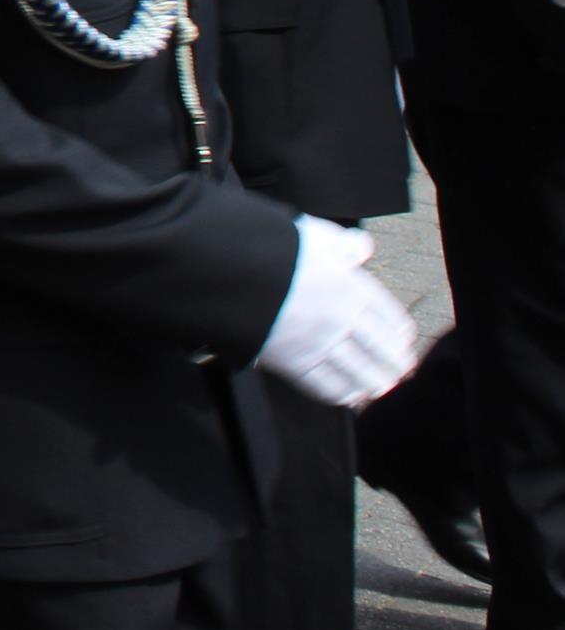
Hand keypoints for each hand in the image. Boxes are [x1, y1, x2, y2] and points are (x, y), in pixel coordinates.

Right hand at [258, 216, 419, 406]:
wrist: (226, 268)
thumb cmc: (269, 247)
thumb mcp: (311, 233)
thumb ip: (342, 244)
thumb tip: (363, 247)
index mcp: (351, 286)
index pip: (390, 317)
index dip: (400, 333)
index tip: (404, 341)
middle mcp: (341, 318)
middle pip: (382, 350)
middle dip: (395, 363)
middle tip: (401, 371)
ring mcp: (318, 343)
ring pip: (359, 372)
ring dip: (376, 383)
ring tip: (382, 388)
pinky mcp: (293, 362)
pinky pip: (326, 385)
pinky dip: (343, 394)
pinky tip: (350, 396)